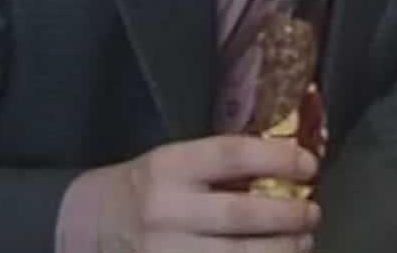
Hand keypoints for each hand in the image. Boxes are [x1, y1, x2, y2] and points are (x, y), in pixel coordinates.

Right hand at [56, 134, 321, 251]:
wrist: (84, 226)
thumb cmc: (141, 188)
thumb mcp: (170, 162)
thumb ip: (216, 165)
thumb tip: (283, 166)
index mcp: (169, 166)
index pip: (232, 155)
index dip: (278, 158)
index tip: (310, 164)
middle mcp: (166, 210)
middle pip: (241, 215)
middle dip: (287, 216)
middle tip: (313, 213)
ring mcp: (164, 252)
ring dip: (279, 252)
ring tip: (303, 243)